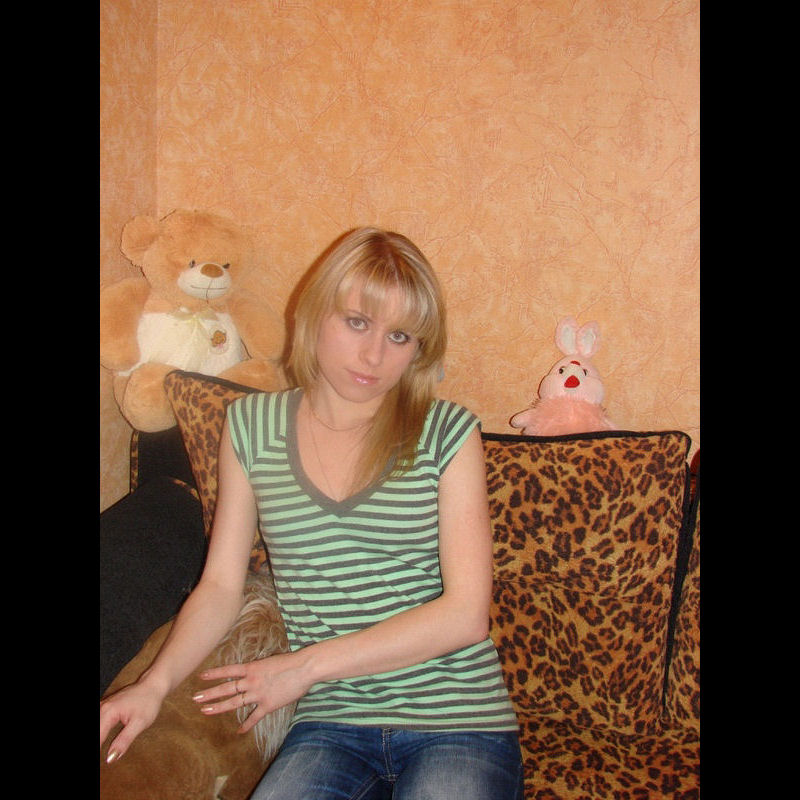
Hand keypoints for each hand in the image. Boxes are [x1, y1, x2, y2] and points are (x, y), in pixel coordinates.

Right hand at [99, 676, 166, 763]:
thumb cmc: (149, 702)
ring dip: (99, 738)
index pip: (97, 738)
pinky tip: (102, 739)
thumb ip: (124, 741)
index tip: (102, 763)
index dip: (98, 751)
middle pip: (95, 731)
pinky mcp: (105, 708)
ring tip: (102, 749)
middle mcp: (102, 708)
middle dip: (99, 745)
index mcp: (108, 713)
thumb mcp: (140, 723)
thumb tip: (110, 759)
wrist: (153, 686)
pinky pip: (98, 722)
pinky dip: (99, 731)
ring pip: (96, 726)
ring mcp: (102, 706)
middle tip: (103, 761)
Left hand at [192, 652, 308, 733]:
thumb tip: (253, 673)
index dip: (214, 674)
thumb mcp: (270, 661)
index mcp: (252, 668)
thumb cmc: (290, 662)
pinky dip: (246, 725)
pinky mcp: (267, 705)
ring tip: (205, 711)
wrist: (303, 669)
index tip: (201, 676)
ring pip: (235, 702)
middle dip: (210, 693)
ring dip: (219, 707)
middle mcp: (251, 681)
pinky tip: (239, 732)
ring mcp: (258, 694)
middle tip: (196, 697)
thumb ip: (259, 670)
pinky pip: (254, 717)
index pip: (228, 671)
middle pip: (227, 688)